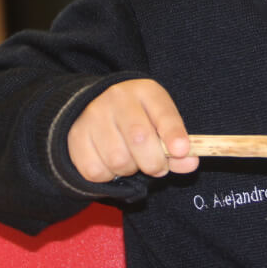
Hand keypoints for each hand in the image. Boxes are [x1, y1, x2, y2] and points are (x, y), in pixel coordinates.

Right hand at [67, 78, 199, 182]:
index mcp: (145, 91)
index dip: (173, 133)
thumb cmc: (138, 118)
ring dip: (129, 170)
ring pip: (118, 159)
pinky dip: (108, 176)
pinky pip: (96, 171)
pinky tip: (110, 163)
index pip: (162, 111)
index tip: (181, 151)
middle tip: (157, 167)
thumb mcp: (160, 122)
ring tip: (130, 160)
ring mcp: (93, 115)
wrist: (94, 107)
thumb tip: (191, 162)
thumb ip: (177, 142)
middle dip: (154, 162)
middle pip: (140, 138)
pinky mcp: (76, 136)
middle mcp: (117, 98)